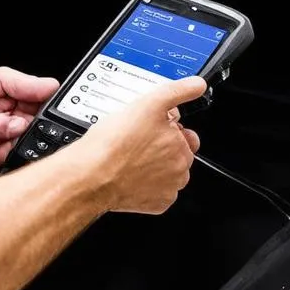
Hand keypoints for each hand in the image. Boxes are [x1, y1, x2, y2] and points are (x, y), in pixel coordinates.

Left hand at [0, 68, 59, 170]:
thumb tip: (26, 123)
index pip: (32, 89)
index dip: (46, 94)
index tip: (58, 100)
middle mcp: (1, 110)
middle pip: (34, 114)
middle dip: (43, 119)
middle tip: (46, 123)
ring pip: (26, 136)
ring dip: (30, 139)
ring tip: (27, 138)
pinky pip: (11, 155)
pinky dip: (18, 155)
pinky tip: (17, 150)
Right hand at [77, 76, 205, 214]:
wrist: (92, 176)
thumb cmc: (114, 144)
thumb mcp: (148, 103)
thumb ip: (177, 92)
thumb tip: (197, 85)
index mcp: (181, 144)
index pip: (183, 133)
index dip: (165, 128)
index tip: (149, 129)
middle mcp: (180, 169)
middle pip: (176, 154)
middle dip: (161, 148)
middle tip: (137, 142)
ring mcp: (169, 189)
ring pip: (167, 173)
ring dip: (155, 166)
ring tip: (132, 158)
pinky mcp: (157, 205)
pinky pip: (157, 193)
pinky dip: (148, 186)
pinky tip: (132, 175)